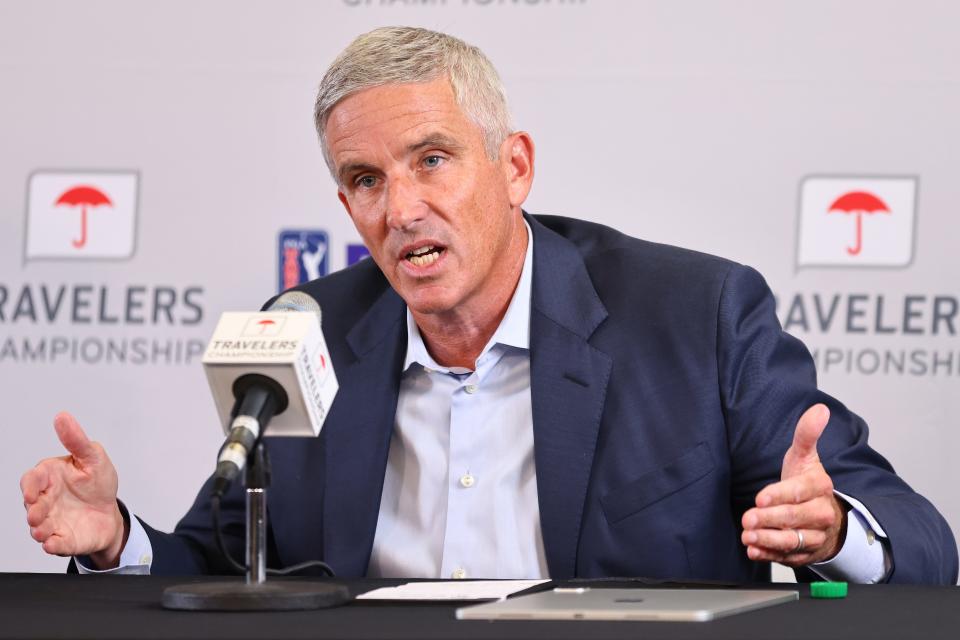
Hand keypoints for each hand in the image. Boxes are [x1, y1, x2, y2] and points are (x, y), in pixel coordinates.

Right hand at [20, 412, 126, 568]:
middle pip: (32, 505)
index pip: (32, 479)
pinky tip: (53, 544)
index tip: (34, 491)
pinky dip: (52, 545)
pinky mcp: (63, 539)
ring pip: (38, 527)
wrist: (111, 512)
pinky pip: (54, 544)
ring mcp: (52, 521)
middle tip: (37, 514)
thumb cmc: (98, 482)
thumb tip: (62, 417)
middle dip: (33, 510)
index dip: (30, 485)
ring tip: (43, 530)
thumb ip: (76, 440)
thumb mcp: (93, 457)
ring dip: (39, 529)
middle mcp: (46, 500)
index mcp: (50, 477)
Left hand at [741, 404, 847, 565]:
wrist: (826, 515)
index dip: (779, 495)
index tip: (760, 498)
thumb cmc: (807, 482)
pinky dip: (770, 555)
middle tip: (748, 520)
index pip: (799, 492)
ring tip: (748, 537)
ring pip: (793, 540)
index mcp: (819, 487)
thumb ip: (806, 434)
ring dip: (768, 540)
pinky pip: (789, 557)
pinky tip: (754, 551)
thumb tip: (819, 409)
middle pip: (794, 518)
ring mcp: (816, 535)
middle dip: (769, 519)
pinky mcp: (807, 553)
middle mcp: (821, 513)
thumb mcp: (805, 457)